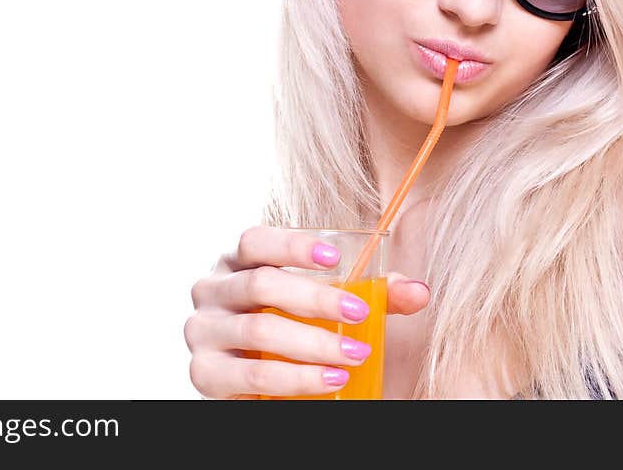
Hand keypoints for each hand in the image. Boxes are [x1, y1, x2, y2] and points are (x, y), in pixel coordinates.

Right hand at [183, 225, 430, 398]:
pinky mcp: (204, 372)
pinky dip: (294, 378)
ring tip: (353, 354)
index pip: (255, 239)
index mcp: (236, 262)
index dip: (292, 244)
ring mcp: (202, 331)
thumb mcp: (325, 307)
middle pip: (261, 283)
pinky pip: (250, 374)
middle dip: (316, 299)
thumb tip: (419, 291)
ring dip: (312, 344)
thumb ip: (370, 295)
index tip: (335, 257)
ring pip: (258, 329)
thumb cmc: (290, 330)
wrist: (253, 383)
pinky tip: (329, 380)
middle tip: (360, 314)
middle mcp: (212, 289)